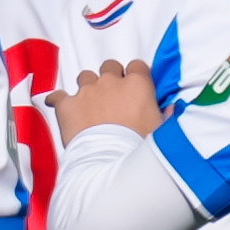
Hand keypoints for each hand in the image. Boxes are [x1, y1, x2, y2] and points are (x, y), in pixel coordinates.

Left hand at [46, 60, 163, 143]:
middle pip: (110, 66)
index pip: (137, 66)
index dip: (135, 76)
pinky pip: (58, 96)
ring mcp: (87, 91)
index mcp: (137, 85)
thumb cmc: (140, 148)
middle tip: (112, 97)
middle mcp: (111, 82)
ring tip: (89, 104)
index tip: (134, 89)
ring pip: (85, 77)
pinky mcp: (67, 105)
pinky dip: (59, 100)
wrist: (110, 163)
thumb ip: (165, 115)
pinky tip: (60, 106)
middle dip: (110, 78)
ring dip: (87, 87)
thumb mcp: (161, 131)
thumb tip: (172, 109)